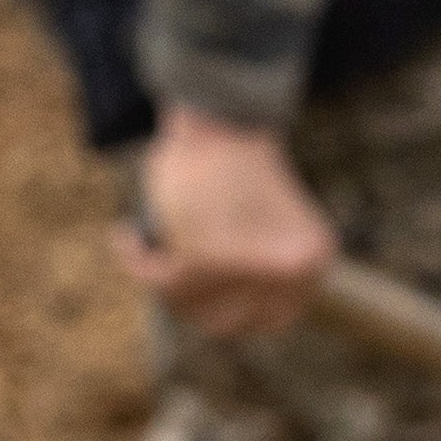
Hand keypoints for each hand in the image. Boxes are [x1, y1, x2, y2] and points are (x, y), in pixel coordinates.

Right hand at [122, 113, 336, 338]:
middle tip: (173, 275)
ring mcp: (252, 268)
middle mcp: (293, 270)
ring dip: (160, 279)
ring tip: (153, 251)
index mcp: (313, 260)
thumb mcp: (273, 227)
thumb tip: (235, 321)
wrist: (226, 120)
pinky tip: (127, 237)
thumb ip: (264, 271)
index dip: (236, 316)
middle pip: (228, 320)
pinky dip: (136, 258)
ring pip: (187, 301)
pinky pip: (157, 277)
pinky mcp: (206, 259)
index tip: (207, 300)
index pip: (273, 320)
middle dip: (194, 303)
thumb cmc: (241, 169)